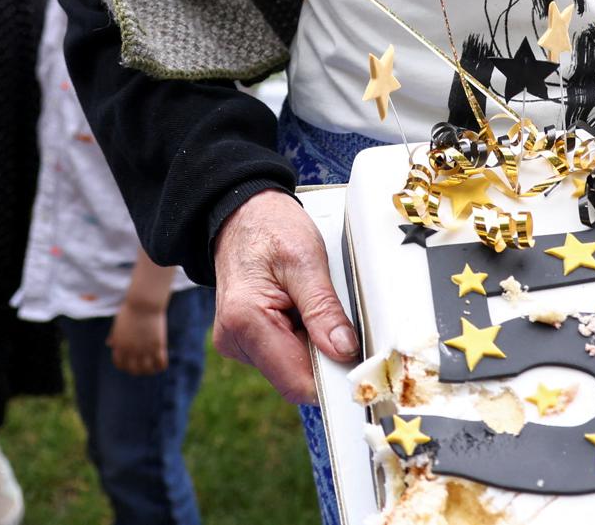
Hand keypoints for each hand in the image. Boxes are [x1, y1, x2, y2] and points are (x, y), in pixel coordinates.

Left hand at [111, 294, 171, 375]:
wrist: (143, 302)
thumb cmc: (131, 309)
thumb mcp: (118, 323)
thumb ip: (114, 336)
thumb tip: (109, 344)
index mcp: (119, 345)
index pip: (120, 364)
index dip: (125, 366)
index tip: (131, 364)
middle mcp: (130, 350)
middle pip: (134, 370)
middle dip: (138, 370)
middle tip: (143, 367)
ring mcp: (144, 349)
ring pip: (147, 369)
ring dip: (150, 370)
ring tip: (153, 368)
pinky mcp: (157, 345)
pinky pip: (160, 363)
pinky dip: (161, 366)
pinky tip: (161, 363)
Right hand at [211, 189, 360, 403]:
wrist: (242, 214)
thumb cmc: (270, 227)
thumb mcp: (305, 260)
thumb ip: (324, 309)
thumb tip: (344, 351)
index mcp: (245, 321)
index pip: (296, 381)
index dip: (332, 377)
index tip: (360, 361)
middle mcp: (234, 341)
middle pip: (295, 377)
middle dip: (324, 356)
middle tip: (339, 320)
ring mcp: (238, 344)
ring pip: (292, 368)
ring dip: (313, 346)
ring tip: (314, 305)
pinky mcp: (246, 341)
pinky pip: (285, 355)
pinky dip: (302, 338)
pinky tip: (302, 309)